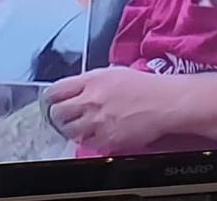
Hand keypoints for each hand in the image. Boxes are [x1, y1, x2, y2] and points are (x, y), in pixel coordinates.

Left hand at [44, 67, 170, 151]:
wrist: (165, 102)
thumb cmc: (143, 86)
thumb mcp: (112, 73)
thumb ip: (89, 82)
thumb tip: (74, 90)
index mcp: (91, 80)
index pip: (55, 91)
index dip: (51, 98)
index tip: (53, 102)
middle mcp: (91, 100)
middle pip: (57, 113)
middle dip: (58, 116)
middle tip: (65, 117)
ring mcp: (98, 121)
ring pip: (69, 131)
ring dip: (72, 130)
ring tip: (81, 127)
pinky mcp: (107, 139)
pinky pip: (87, 143)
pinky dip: (89, 140)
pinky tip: (97, 133)